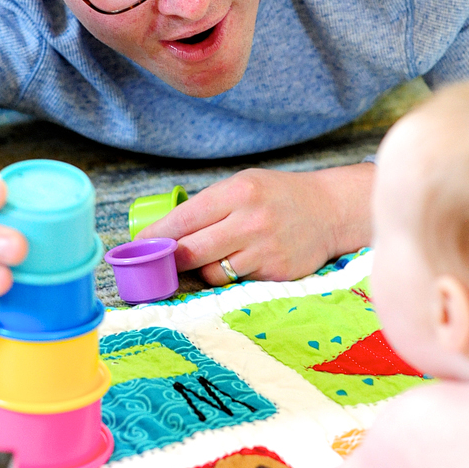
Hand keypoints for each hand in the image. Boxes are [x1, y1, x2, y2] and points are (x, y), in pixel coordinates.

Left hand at [138, 162, 373, 287]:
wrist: (331, 210)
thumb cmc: (277, 196)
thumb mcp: (244, 185)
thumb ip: (209, 206)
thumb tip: (163, 234)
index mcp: (238, 192)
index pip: (184, 219)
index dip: (156, 236)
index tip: (137, 245)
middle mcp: (251, 221)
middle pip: (192, 252)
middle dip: (171, 259)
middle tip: (160, 261)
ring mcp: (265, 250)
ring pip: (211, 273)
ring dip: (203, 269)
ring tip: (214, 255)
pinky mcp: (276, 274)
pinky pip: (236, 282)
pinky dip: (230, 276)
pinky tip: (242, 261)